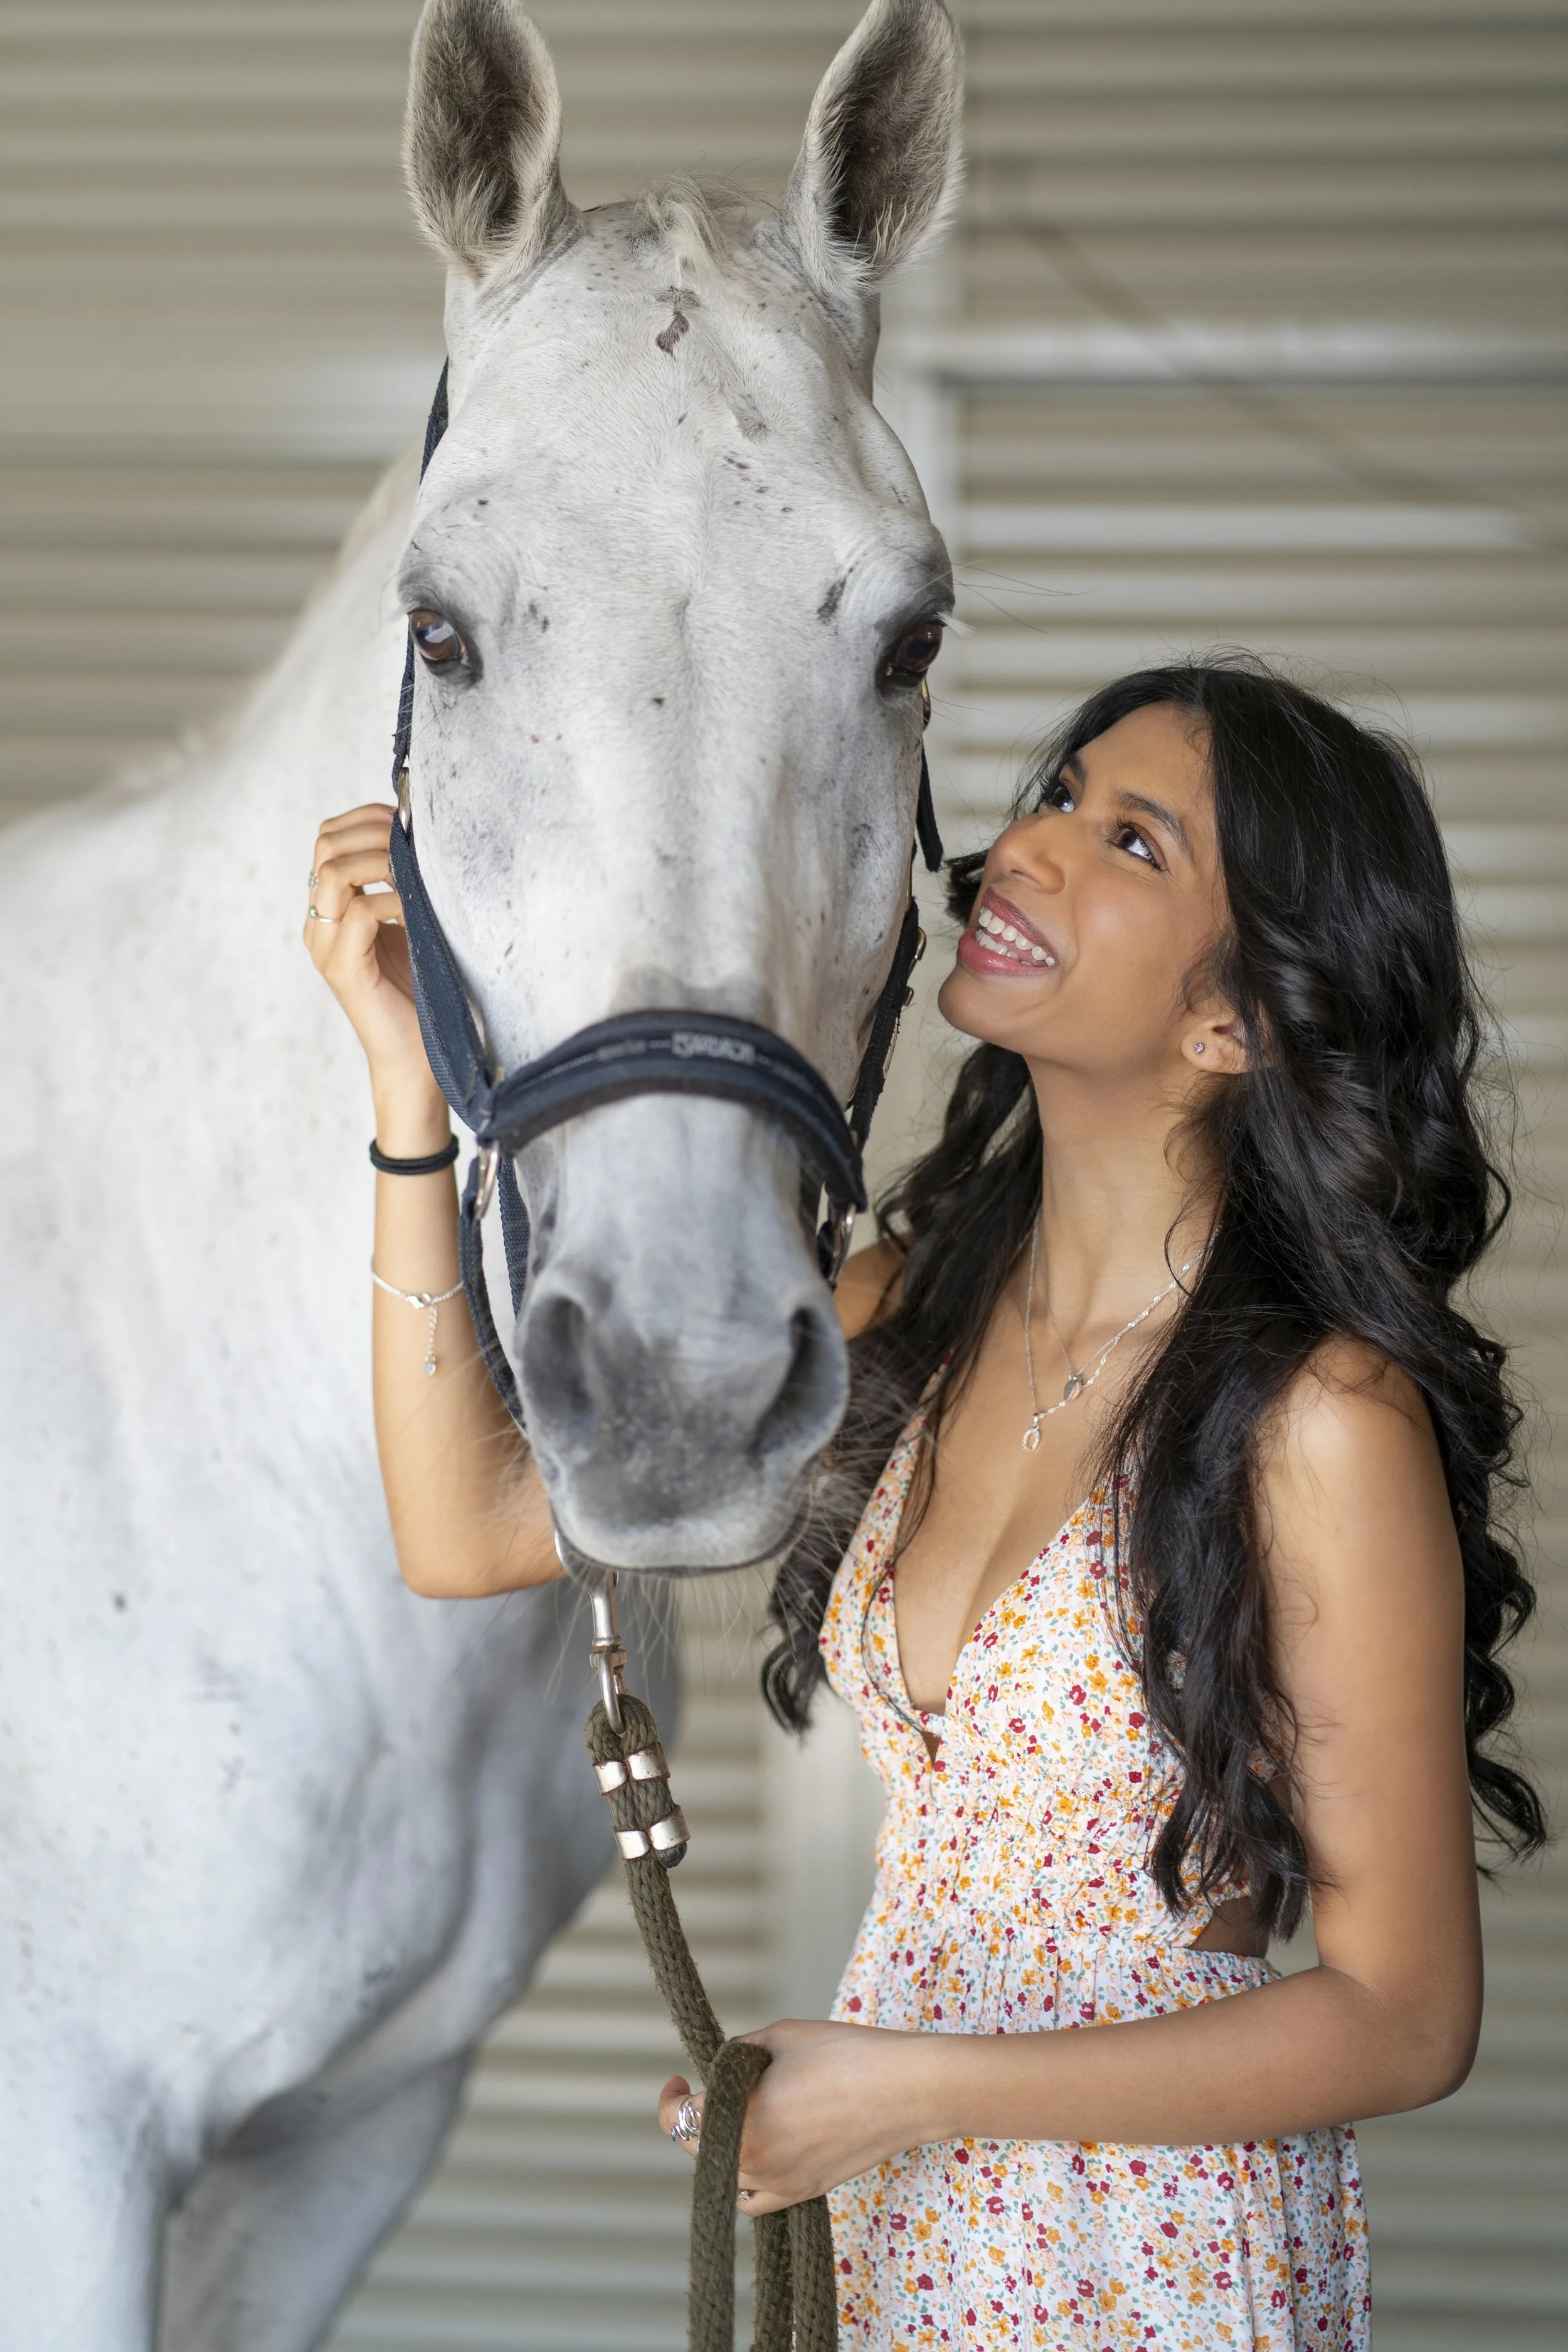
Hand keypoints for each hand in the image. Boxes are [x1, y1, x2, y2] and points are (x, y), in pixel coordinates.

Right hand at [304, 805, 444, 1137]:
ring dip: (380, 859)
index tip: (405, 821)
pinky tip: (417, 911)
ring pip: (332, 871)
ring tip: (413, 873)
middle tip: (411, 841)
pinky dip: (394, 899)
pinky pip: (360, 911)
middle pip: (325, 845)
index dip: (365, 818)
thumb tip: (423, 836)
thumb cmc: (424, 993)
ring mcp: (326, 946)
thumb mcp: (414, 925)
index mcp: (331, 909)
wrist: (419, 1060)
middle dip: (371, 829)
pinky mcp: (343, 969)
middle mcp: (320, 924)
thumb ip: (405, 886)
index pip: (329, 839)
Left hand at [658, 2020, 931, 2214]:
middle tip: (713, 2086)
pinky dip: (748, 2178)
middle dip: (698, 2116)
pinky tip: (760, 2149)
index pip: (679, 2120)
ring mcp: (780, 2184)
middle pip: (699, 2148)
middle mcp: (752, 2162)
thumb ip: (741, 2054)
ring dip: (721, 2147)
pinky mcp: (805, 2192)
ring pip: (727, 2175)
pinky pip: (757, 2198)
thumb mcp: (781, 2036)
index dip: (670, 2098)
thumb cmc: (844, 2053)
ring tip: (740, 2113)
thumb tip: (726, 2068)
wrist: (905, 2089)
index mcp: (739, 2120)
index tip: (677, 2080)